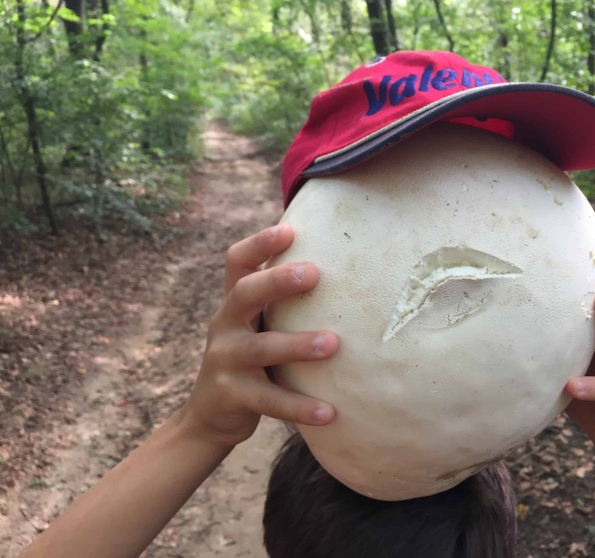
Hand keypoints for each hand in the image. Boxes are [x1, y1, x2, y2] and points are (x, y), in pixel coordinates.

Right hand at [180, 224, 338, 446]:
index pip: (238, 262)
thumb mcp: (254, 324)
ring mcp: (225, 361)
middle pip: (245, 294)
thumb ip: (278, 300)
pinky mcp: (233, 396)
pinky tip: (329, 412)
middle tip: (314, 273)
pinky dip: (300, 406)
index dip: (259, 244)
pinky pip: (270, 401)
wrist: (209, 415)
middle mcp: (224, 325)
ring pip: (260, 348)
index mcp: (233, 304)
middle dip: (277, 281)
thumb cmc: (249, 358)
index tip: (289, 230)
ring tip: (333, 344)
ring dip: (297, 345)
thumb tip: (332, 263)